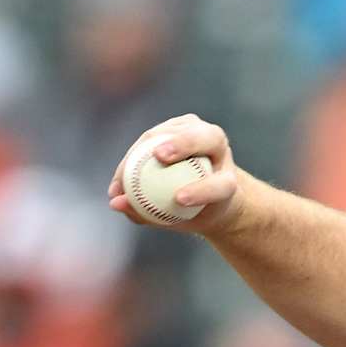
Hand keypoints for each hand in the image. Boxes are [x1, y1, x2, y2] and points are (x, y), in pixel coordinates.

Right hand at [107, 114, 243, 233]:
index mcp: (230, 180)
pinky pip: (152, 135)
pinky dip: (136, 151)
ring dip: (147, 147)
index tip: (179, 199)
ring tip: (123, 174)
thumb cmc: (196, 212)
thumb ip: (148, 215)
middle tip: (159, 156)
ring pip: (171, 132)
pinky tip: (120, 172)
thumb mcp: (179, 222)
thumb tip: (115, 203)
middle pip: (202, 138)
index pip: (219, 184)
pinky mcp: (180, 124)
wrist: (210, 193)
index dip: (202, 190)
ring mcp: (199, 131)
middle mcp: (219, 148)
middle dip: (183, 144)